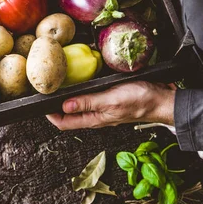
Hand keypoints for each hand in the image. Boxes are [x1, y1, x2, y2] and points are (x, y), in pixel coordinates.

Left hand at [46, 82, 175, 130]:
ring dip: (68, 97)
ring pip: (79, 105)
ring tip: (59, 83)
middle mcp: (96, 116)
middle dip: (55, 105)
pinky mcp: (110, 100)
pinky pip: (91, 98)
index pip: (64, 123)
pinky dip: (82, 91)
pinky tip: (82, 80)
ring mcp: (103, 108)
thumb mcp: (111, 99)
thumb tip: (64, 106)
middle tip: (47, 90)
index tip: (40, 103)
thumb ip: (88, 102)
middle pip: (69, 115)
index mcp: (94, 119)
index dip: (49, 115)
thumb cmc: (140, 101)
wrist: (162, 100)